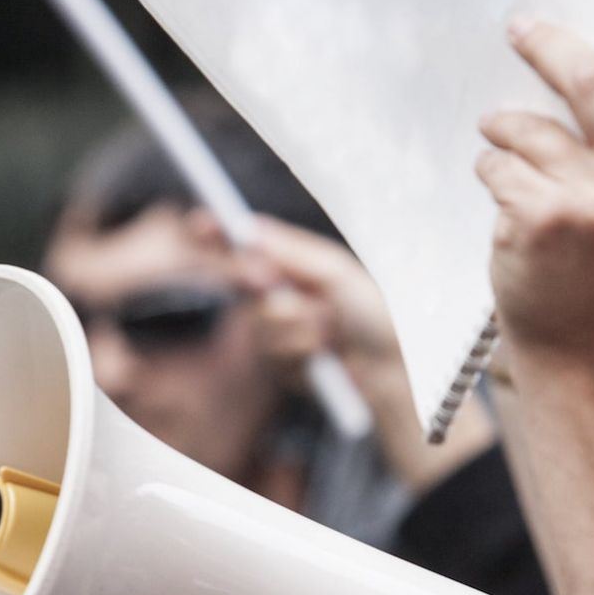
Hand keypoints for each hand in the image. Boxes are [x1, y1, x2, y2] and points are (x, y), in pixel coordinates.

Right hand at [204, 212, 498, 493]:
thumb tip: (250, 230)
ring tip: (330, 330)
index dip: (221, 236)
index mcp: (297, 267)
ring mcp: (279, 333)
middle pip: (244, 282)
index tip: (200, 224)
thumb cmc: (376, 316)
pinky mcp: (280, 366)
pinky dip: (300, 349)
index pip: (249, 248)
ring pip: (259, 320)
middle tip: (268, 282)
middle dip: (261, 283)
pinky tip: (324, 355)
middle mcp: (283, 297)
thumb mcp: (336, 274)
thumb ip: (292, 253)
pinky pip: (272, 351)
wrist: (393, 370)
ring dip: (296, 324)